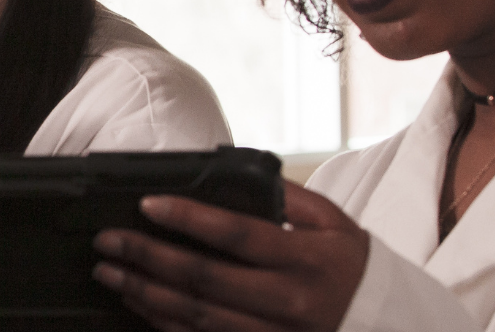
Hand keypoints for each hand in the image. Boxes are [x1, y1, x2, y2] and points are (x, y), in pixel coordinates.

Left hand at [92, 181, 368, 331]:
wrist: (385, 323)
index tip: (148, 204)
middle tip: (109, 240)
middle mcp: (288, 301)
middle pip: (205, 278)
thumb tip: (242, 177)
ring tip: (110, 272)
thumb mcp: (336, 223)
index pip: (238, 236)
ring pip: (196, 314)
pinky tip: (139, 303)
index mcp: (307, 260)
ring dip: (145, 292)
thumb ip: (290, 198)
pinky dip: (164, 322)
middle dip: (147, 257)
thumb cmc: (353, 267)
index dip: (189, 219)